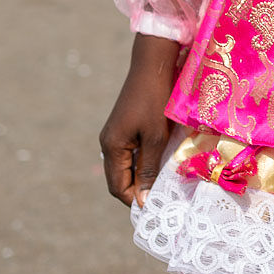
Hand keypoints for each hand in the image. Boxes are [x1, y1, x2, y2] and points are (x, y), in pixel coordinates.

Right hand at [99, 33, 180, 206]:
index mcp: (112, 147)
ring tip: (164, 184)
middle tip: (162, 200)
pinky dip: (144, 162)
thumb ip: (149, 169)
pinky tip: (161, 163)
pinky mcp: (126, 126)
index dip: (135, 200)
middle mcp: (109, 143)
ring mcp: (116, 134)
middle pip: (120, 178)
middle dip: (139, 191)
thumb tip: (142, 201)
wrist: (153, 64)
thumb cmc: (155, 100)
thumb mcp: (155, 137)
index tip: (156, 209)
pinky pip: (132, 153)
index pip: (118, 187)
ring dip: (143, 176)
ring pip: (127, 166)